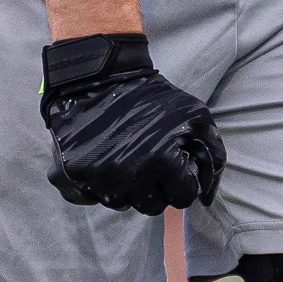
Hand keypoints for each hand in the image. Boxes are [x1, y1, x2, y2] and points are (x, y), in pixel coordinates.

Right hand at [40, 33, 225, 214]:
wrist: (99, 75)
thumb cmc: (152, 96)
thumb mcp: (196, 116)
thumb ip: (211, 155)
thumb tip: (208, 197)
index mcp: (161, 162)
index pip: (183, 197)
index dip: (181, 180)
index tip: (173, 164)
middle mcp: (128, 175)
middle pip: (152, 206)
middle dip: (156, 187)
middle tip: (149, 162)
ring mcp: (96, 178)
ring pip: (121, 204)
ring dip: (127, 187)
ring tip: (125, 158)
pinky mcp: (70, 175)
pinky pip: (87, 198)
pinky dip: (94, 187)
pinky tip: (101, 163)